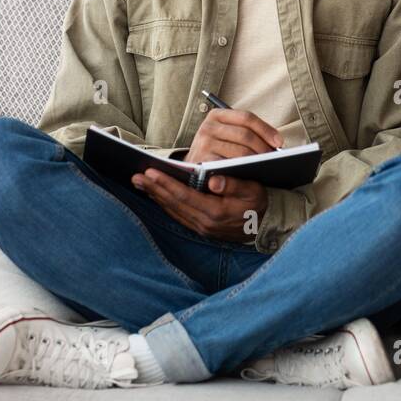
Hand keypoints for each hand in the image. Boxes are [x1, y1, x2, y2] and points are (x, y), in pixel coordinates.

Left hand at [131, 169, 267, 242]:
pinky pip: (177, 215)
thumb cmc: (258, 203)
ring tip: (140, 183)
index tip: (150, 172)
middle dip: (154, 189)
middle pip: (173, 203)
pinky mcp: (199, 228)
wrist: (264, 225)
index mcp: (216, 212)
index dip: (165, 183)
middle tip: (136, 176)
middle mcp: (204, 223)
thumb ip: (234, 185)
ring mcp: (201, 228)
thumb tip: (214, 182)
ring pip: (172, 210)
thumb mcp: (253, 191)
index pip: (184, 196)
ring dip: (156, 196)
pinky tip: (156, 194)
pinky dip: (164, 203)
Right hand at [184, 106, 283, 164]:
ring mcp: (204, 144)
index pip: (246, 118)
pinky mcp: (202, 161)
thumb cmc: (216, 152)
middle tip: (275, 159)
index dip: (266, 129)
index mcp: (217, 115)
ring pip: (240, 151)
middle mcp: (208, 127)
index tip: (279, 142)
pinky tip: (252, 174)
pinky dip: (243, 170)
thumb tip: (276, 144)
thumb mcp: (227, 136)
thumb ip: (246, 134)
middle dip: (263, 148)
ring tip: (268, 166)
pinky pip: (229, 166)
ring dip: (257, 160)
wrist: (191, 170)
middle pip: (245, 135)